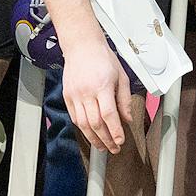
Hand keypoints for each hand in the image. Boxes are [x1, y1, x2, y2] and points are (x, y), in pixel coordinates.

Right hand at [63, 34, 131, 153]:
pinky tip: (91, 134)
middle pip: (95, 123)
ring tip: (102, 147)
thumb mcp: (121, 77)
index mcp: (102, 86)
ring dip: (93, 138)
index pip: (109, 115)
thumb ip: (124, 99)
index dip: (115, 131)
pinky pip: (74, 117)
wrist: (82, 46)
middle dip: (105, 139)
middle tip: (114, 149)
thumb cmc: (103, 59)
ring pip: (83, 124)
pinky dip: (83, 129)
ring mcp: (75, 95)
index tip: (120, 142)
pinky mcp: (67, 96)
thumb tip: (128, 119)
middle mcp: (86, 92)